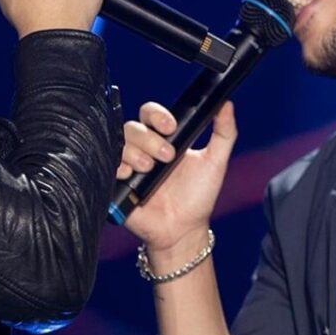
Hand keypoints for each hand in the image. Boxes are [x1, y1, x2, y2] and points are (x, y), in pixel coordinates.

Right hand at [119, 101, 237, 254]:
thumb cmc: (198, 197)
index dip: (157, 115)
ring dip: (136, 153)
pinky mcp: (117, 182)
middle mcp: (144, 149)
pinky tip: (132, 176)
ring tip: (150, 169)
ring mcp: (129, 165)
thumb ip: (224, 133)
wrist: (183, 230)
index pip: (151, 113)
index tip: (170, 127)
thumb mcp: (215, 162)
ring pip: (120, 142)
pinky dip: (119, 167)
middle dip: (150, 138)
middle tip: (168, 156)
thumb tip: (227, 104)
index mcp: (163, 139)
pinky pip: (108, 164)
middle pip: (133, 126)